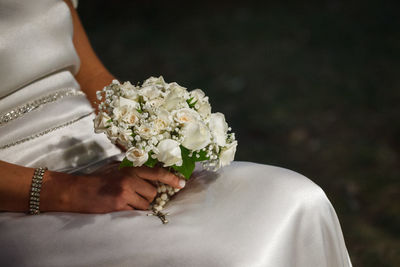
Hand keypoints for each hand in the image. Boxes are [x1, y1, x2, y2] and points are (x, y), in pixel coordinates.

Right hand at [40, 164, 185, 212]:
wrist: (79, 191)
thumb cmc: (99, 180)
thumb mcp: (117, 170)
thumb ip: (134, 172)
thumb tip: (152, 178)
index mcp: (131, 169)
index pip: (156, 173)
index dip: (171, 178)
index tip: (181, 183)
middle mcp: (130, 179)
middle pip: (153, 192)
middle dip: (148, 197)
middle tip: (135, 195)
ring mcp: (125, 193)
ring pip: (146, 204)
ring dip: (140, 205)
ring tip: (126, 201)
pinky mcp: (120, 205)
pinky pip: (136, 212)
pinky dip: (132, 211)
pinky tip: (122, 206)